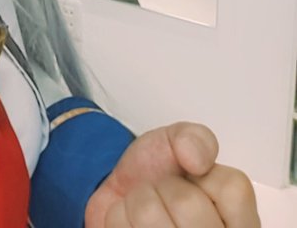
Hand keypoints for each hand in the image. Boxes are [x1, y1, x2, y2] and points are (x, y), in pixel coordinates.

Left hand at [85, 122, 258, 226]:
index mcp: (238, 221)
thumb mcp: (177, 141)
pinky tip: (134, 225)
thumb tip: (198, 160)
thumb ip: (196, 138)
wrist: (121, 200)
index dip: (203, 176)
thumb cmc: (157, 175)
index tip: (195, 179)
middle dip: (164, 186)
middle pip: (186, 202)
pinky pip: (123, 225)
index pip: (233, 190)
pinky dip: (120, 217)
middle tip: (166, 196)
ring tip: (147, 211)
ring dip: (137, 202)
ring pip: (149, 214)